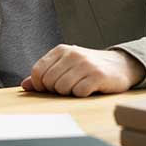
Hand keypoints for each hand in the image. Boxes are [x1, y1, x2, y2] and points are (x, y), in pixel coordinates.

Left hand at [20, 45, 145, 96]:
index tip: (49, 88)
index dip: (40, 85)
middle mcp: (72, 54)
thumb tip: (24, 86)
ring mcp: (85, 64)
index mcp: (61, 50)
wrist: (121, 65)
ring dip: (69, 93)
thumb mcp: (65, 66)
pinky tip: (89, 89)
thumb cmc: (88, 68)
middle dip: (56, 90)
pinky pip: (79, 92)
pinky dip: (82, 95)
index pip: (37, 71)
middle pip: (49, 82)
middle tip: (69, 87)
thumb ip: (45, 74)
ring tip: (79, 87)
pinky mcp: (98, 76)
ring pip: (62, 88)